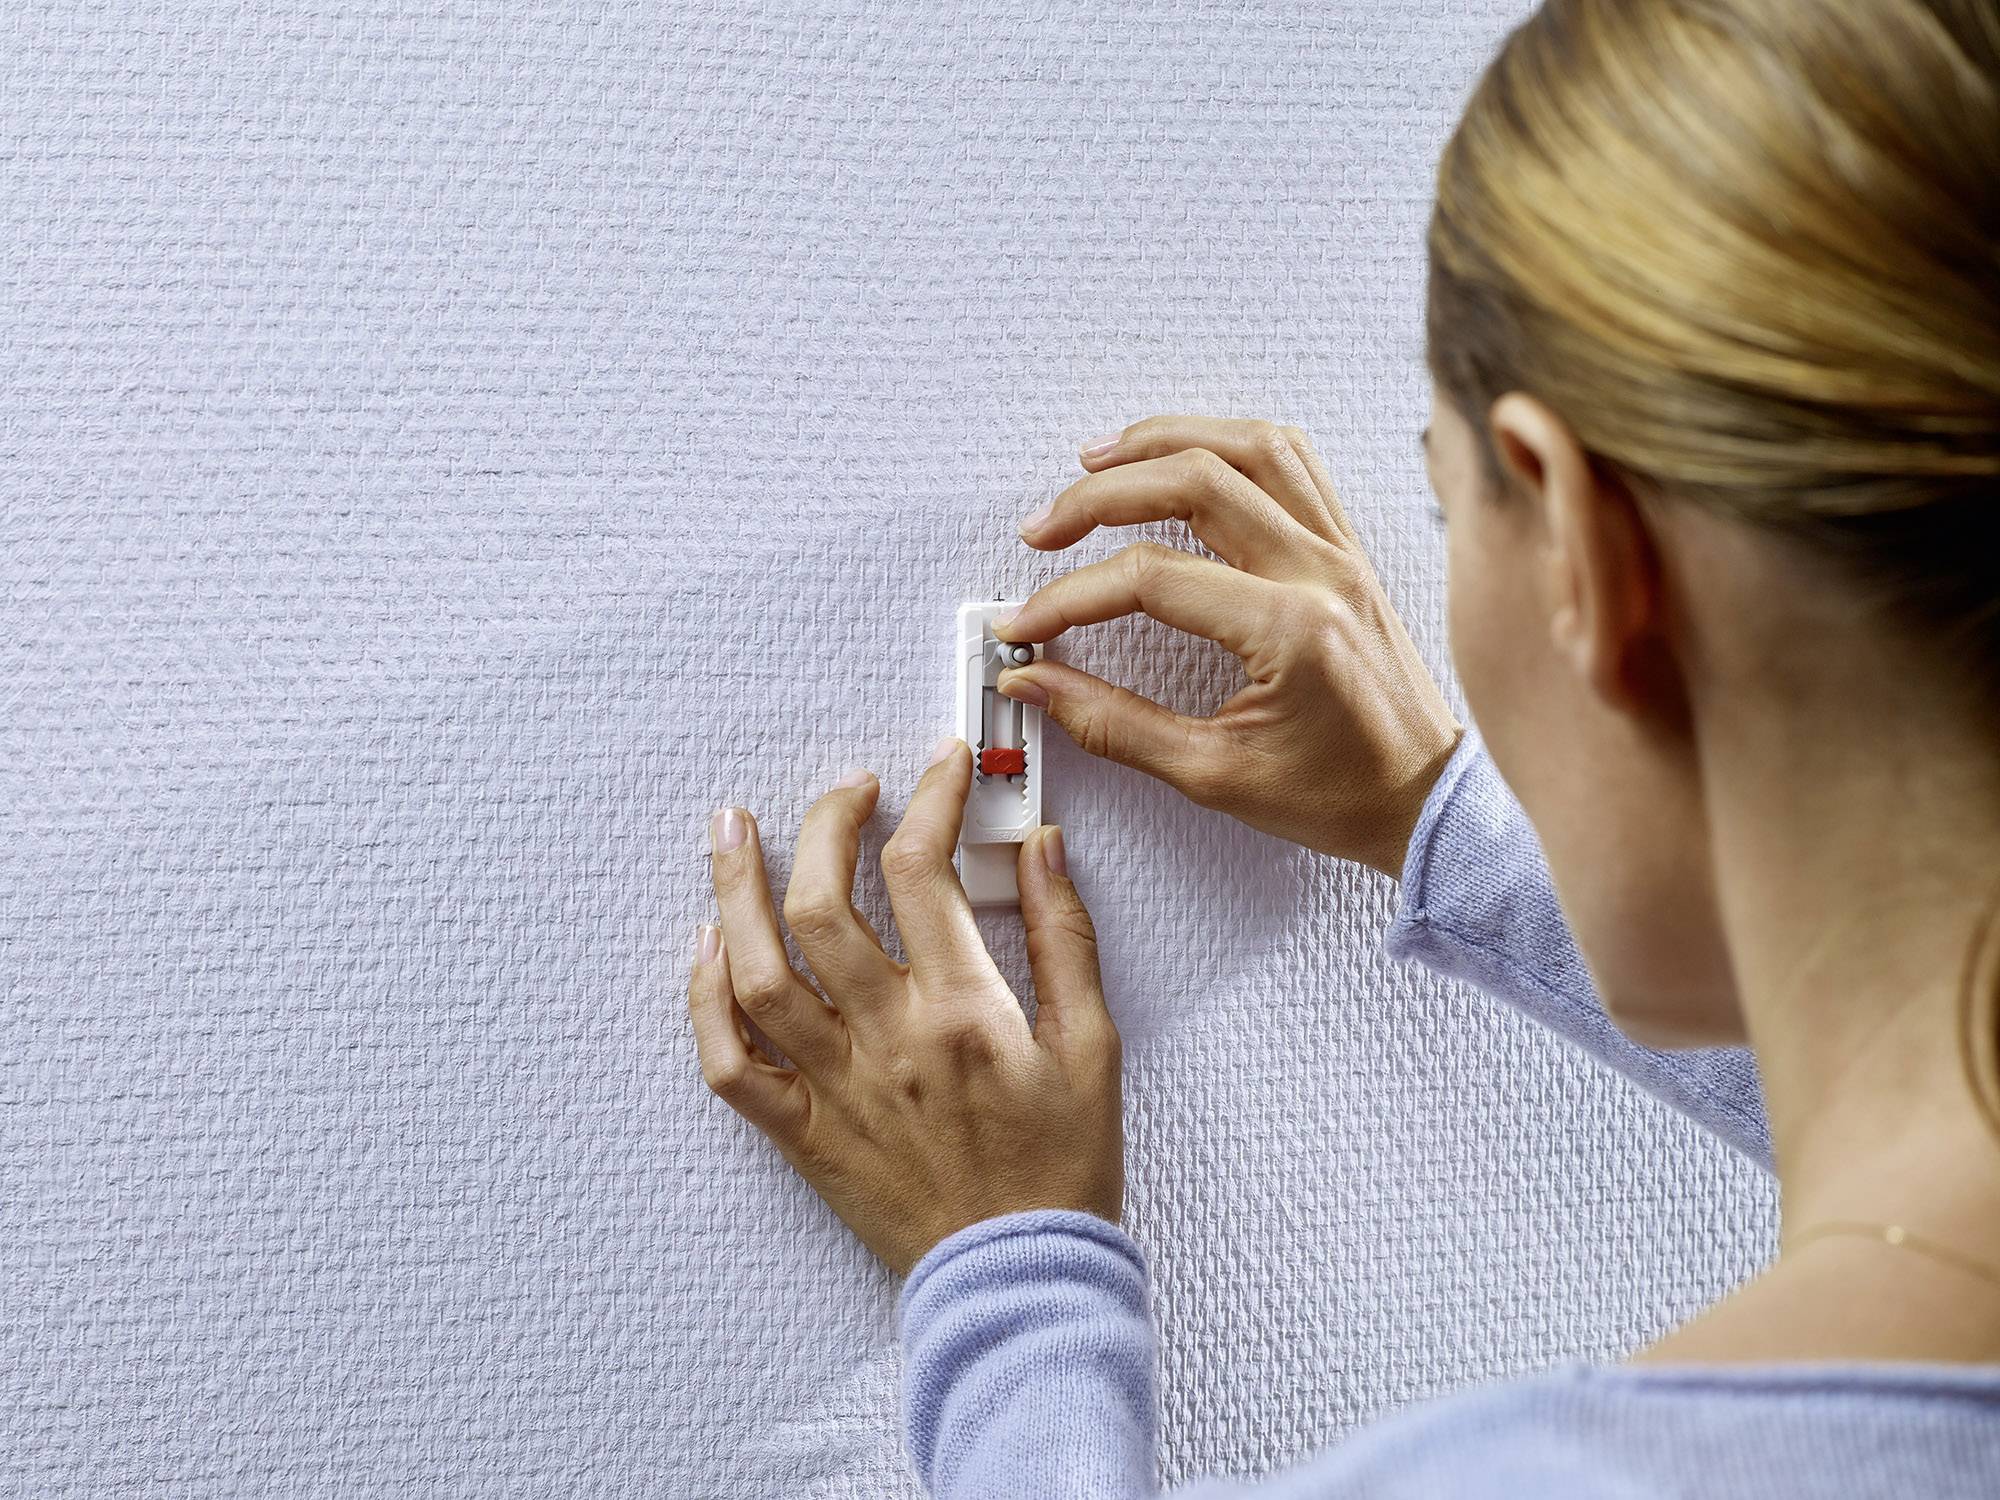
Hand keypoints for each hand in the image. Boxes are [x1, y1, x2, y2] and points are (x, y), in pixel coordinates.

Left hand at [687, 740, 1122, 1275]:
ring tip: (731, 831)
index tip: (940, 768)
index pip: (925, 871)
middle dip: (824, 824)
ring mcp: (836, 1089)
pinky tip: (709, 948)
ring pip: (757, 975)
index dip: (930, 798)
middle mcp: (889, 1043)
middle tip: (844, 788)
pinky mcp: (804, 1135)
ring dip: (734, 892)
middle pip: (823, 905)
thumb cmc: (1060, 1171)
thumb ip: (1066, 938)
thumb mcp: (1093, 1046)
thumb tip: (1041, 847)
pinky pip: (732, 1066)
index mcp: (965, 1013)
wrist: (1020, 1283)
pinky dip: (706, 1001)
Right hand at [997, 414, 1463, 879]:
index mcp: (1291, 630)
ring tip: (1099, 461)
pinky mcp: (1348, 550)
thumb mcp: (1214, 775)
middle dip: (1101, 495)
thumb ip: (1114, 724)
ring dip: (1164, 440)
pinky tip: (1186, 454)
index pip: (1153, 578)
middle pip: (1195, 480)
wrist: (1427, 803)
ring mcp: (1342, 552)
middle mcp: (1322, 572)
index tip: (1028, 624)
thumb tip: (1039, 683)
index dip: (1072, 596)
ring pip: (1249, 446)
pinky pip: (1293, 462)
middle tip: (1044, 529)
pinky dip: (1230, 443)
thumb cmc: (1343, 796)